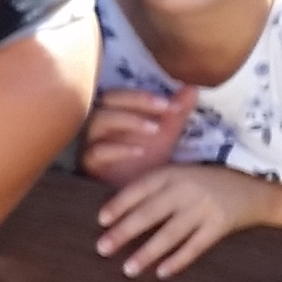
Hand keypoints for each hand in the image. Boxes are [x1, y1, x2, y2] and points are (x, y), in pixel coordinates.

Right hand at [81, 85, 195, 185]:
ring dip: (127, 120)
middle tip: (165, 107)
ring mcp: (90, 141)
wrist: (136, 194)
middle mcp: (97, 123)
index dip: (144, 95)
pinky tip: (140, 151)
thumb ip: (176, 112)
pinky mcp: (89, 164)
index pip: (120, 93)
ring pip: (98, 121)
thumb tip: (193, 87)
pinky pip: (96, 152)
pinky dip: (118, 150)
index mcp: (113, 112)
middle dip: (136, 101)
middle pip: (107, 100)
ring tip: (154, 129)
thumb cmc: (146, 160)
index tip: (172, 104)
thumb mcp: (165, 134)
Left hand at [96, 163, 278, 277]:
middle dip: (124, 232)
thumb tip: (120, 210)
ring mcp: (203, 208)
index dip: (119, 204)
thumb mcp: (182, 176)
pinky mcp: (219, 226)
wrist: (256, 191)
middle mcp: (186, 189)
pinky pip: (195, 246)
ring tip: (128, 269)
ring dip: (147, 253)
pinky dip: (178, 260)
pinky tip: (162, 273)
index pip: (139, 189)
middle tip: (103, 249)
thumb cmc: (208, 184)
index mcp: (173, 173)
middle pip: (149, 213)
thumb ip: (157, 188)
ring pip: (169, 234)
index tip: (101, 221)